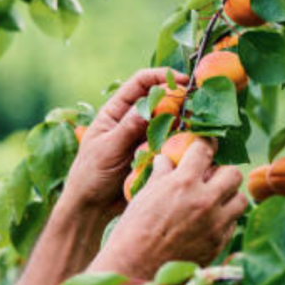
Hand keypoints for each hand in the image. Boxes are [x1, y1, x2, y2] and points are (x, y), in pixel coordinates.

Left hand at [62, 68, 188, 218]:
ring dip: (183, 123)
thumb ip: (127, 128)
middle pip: (160, 100)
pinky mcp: (153, 155)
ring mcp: (144, 138)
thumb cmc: (90, 175)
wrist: (91, 207)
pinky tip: (190, 146)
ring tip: (194, 129)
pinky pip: (171, 144)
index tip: (183, 81)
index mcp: (115, 112)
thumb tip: (151, 105)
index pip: (140, 83)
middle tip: (194, 108)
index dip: (162, 77)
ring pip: (170, 122)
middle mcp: (132, 121)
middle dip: (179, 100)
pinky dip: (181, 143)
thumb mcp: (106, 149)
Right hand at [91, 140, 247, 279]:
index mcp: (183, 183)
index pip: (205, 150)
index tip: (206, 146)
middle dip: (222, 173)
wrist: (134, 271)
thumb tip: (167, 159)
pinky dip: (224, 220)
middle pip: (232, 173)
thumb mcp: (143, 198)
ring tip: (213, 202)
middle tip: (210, 178)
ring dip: (229, 197)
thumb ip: (160, 175)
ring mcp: (215, 224)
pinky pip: (232, 224)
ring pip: (240, 200)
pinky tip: (207, 223)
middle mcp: (205, 201)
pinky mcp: (219, 244)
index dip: (206, 144)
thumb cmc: (131, 233)